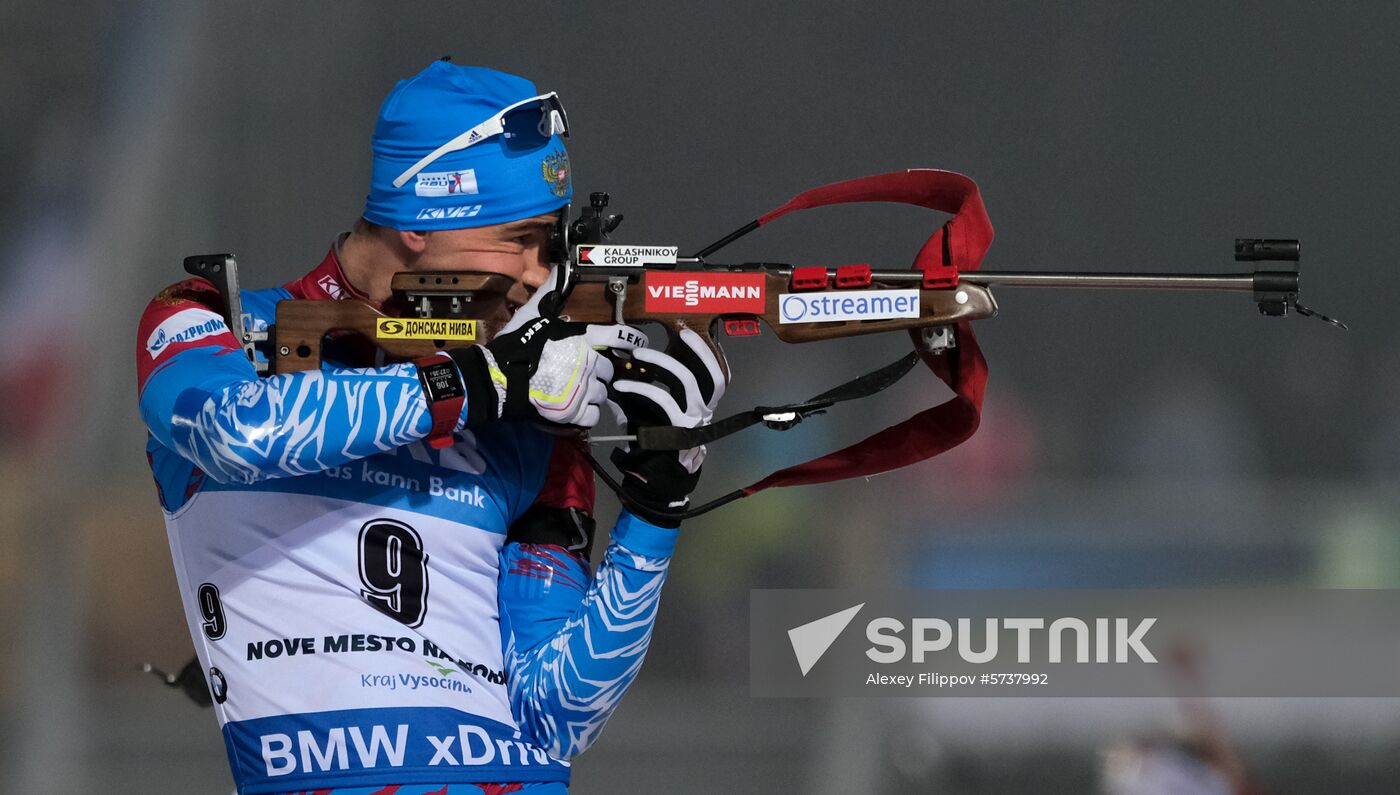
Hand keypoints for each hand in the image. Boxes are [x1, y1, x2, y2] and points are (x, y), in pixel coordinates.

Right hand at [448, 268, 646, 427]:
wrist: (497, 377)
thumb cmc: (516, 344)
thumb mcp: (533, 313)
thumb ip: (550, 292)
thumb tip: (561, 267)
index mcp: (582, 338)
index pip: (620, 337)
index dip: (633, 340)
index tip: (639, 345)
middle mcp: (588, 363)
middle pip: (609, 370)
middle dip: (599, 373)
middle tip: (582, 374)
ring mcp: (582, 389)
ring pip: (602, 394)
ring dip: (592, 394)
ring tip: (575, 392)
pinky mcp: (574, 412)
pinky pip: (593, 415)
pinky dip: (585, 413)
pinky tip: (574, 408)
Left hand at [607, 328, 726, 525]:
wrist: (661, 479)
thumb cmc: (659, 443)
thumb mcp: (661, 415)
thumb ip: (655, 393)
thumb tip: (632, 369)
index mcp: (704, 406)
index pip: (717, 376)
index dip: (707, 354)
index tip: (689, 334)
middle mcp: (704, 411)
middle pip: (708, 374)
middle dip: (693, 351)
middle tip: (673, 336)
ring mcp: (693, 420)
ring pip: (685, 380)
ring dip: (660, 363)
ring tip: (638, 355)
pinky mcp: (678, 428)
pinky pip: (661, 399)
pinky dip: (640, 388)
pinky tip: (622, 386)